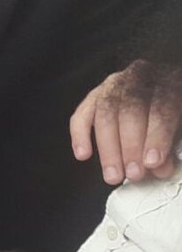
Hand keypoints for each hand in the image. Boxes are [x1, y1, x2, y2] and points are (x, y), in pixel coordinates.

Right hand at [70, 60, 180, 184]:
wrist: (159, 103)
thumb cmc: (171, 113)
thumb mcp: (180, 127)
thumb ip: (172, 144)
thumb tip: (159, 167)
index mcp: (169, 82)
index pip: (161, 106)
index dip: (156, 136)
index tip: (152, 162)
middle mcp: (141, 77)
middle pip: (130, 109)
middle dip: (130, 146)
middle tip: (133, 173)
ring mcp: (116, 84)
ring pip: (105, 113)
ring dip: (108, 149)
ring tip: (114, 174)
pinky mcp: (96, 95)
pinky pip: (82, 114)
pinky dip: (80, 136)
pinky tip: (84, 155)